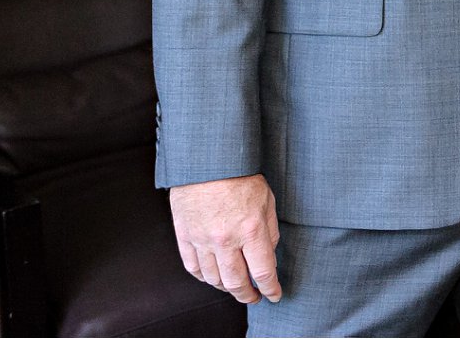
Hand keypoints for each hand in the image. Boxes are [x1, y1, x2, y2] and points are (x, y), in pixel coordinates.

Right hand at [168, 174, 281, 302]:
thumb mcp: (267, 199)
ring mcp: (202, 240)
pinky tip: (212, 278)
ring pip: (214, 279)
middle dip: (248, 295)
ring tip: (235, 287)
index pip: (263, 272)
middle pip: (236, 283)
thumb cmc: (240, 176)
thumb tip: (268, 256)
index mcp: (250, 229)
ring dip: (226, 288)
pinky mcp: (184, 236)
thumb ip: (270, 231)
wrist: (208, 160)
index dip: (271, 288)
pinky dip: (204, 278)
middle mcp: (225, 239)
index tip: (275, 295)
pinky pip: (193, 267)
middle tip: (254, 298)